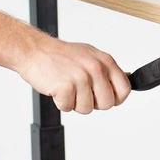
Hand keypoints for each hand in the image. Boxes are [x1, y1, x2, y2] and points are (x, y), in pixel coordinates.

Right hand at [16, 34, 130, 113]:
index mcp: (105, 61)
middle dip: (94, 103)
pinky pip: (68, 107)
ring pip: (87, 109)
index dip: (116, 99)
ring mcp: (81, 78)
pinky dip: (61, 102)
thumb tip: (124, 83)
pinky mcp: (66, 87)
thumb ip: (107, 71)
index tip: (106, 98)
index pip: (124, 89)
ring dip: (75, 103)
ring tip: (67, 87)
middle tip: (81, 93)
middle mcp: (96, 68)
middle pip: (107, 103)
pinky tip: (57, 88)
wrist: (34, 50)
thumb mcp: (90, 56)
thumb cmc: (60, 55)